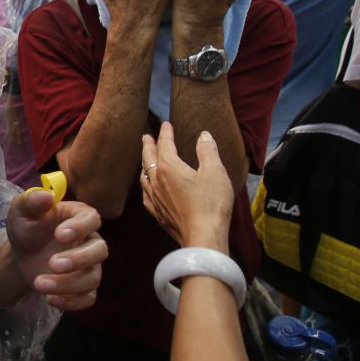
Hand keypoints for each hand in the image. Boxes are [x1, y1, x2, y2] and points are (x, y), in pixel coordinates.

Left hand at [6, 191, 107, 310]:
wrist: (22, 253)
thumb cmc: (27, 226)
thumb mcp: (22, 211)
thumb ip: (31, 201)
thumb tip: (46, 196)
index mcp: (78, 217)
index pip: (91, 218)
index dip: (80, 227)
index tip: (59, 235)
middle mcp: (89, 240)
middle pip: (100, 250)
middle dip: (78, 259)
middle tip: (52, 263)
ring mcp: (88, 265)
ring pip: (93, 277)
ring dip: (68, 284)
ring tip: (39, 283)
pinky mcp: (83, 286)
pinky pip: (89, 297)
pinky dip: (72, 302)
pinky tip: (50, 299)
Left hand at [140, 122, 233, 252]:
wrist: (203, 236)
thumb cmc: (211, 202)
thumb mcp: (215, 171)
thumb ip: (207, 151)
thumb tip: (203, 135)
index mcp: (169, 167)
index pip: (165, 145)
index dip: (166, 133)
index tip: (166, 125)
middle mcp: (157, 181)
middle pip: (149, 159)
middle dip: (148, 146)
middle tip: (146, 137)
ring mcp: (155, 199)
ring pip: (144, 177)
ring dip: (144, 165)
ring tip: (145, 161)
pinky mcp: (158, 214)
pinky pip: (146, 196)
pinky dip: (145, 187)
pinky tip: (147, 190)